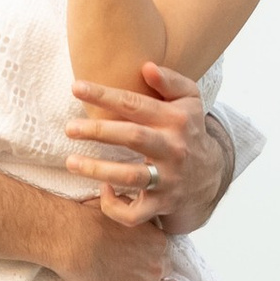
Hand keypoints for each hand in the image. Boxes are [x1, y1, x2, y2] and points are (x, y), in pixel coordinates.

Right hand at [45, 197, 179, 280]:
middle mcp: (155, 265)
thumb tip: (122, 195)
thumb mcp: (113, 204)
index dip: (158, 252)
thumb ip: (125, 204)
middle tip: (165, 274)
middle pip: (165, 270)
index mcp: (155, 242)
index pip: (163, 249)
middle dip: (163, 271)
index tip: (156, 255)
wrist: (74, 244)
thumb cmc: (89, 222)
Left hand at [66, 64, 222, 225]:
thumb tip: (146, 67)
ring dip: (98, 170)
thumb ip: (170, 80)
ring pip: (131, 176)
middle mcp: (173, 148)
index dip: (105, 95)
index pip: (136, 104)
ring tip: (70, 161)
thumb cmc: (188, 130)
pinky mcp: (162, 204)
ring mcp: (168, 179)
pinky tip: (104, 191)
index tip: (76, 88)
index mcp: (176, 120)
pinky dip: (115, 207)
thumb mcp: (189, 101)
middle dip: (98, 131)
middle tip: (69, 128)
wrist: (210, 175)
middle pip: (133, 137)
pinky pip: (135, 214)